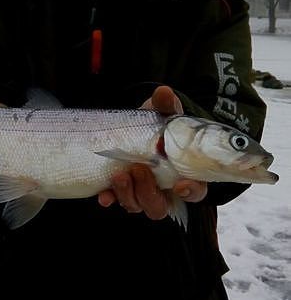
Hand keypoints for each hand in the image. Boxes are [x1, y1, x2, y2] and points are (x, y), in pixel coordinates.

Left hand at [98, 86, 206, 219]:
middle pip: (160, 206)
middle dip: (148, 192)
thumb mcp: (164, 114)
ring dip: (128, 194)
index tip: (181, 185)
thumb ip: (166, 106)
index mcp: (183, 174)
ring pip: (138, 206)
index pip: (195, 192)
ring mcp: (140, 193)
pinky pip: (115, 201)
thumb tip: (163, 93)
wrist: (133, 129)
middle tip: (139, 168)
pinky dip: (110, 198)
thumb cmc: (158, 126)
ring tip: (119, 174)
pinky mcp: (120, 191)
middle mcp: (163, 190)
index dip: (191, 191)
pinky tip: (103, 195)